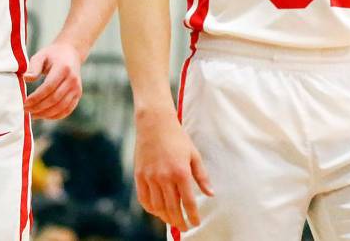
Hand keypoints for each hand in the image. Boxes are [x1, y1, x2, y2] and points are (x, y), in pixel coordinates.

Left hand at [23, 41, 81, 118]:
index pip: (49, 87)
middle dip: (39, 107)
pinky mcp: (78, 95)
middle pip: (55, 99)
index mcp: (63, 68)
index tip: (25, 103)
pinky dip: (56, 116)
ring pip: (61, 107)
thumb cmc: (52, 55)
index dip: (36, 97)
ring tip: (33, 115)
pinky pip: (67, 110)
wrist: (70, 53)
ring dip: (46, 114)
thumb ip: (33, 67)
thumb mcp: (41, 56)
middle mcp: (72, 79)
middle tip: (26, 110)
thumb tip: (26, 79)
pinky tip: (44, 115)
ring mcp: (77, 88)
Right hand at [133, 110, 212, 231]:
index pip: (188, 203)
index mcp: (181, 172)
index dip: (193, 216)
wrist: (154, 123)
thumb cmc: (177, 137)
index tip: (196, 223)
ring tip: (172, 220)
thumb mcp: (194, 155)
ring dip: (165, 218)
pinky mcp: (139, 175)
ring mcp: (150, 177)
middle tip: (184, 227)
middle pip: (172, 209)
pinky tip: (157, 211)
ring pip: (157, 207)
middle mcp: (164, 177)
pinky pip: (143, 199)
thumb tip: (210, 194)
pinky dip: (150, 209)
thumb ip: (202, 176)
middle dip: (179, 221)